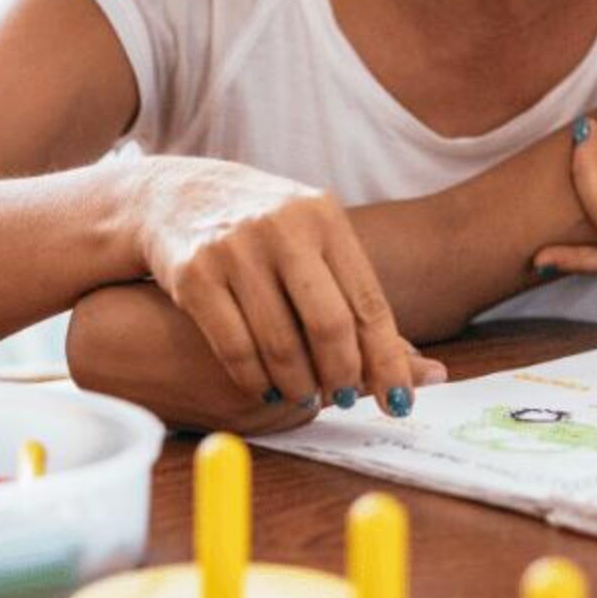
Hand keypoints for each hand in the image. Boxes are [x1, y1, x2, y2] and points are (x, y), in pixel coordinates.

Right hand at [126, 156, 444, 415]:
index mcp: (325, 218)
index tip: (401, 401)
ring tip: (306, 396)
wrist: (178, 196)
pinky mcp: (194, 274)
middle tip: (345, 399)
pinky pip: (235, 348)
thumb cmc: (266, 230)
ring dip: (299, 384)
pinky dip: (256, 379)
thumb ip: (355, 294)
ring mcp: (236, 249)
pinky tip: (265, 388)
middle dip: (342, 375)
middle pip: (329, 325)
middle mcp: (284, 229)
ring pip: (281, 343)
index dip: (388, 360)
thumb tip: (418, 368)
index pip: (368, 302)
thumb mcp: (314, 238)